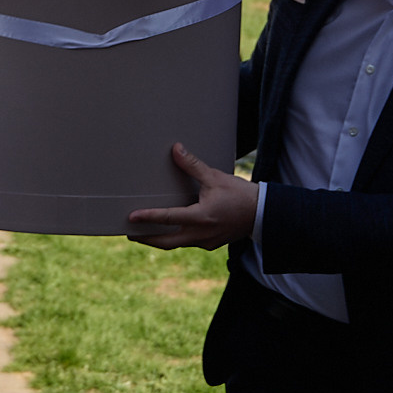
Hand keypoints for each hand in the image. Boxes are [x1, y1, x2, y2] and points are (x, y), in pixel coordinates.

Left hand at [125, 144, 257, 249]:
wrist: (263, 214)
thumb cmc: (239, 194)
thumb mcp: (215, 177)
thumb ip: (193, 165)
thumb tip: (176, 149)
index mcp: (200, 218)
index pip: (167, 218)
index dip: (147, 217)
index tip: (130, 218)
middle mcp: (200, 234)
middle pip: (166, 242)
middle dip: (146, 239)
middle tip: (129, 234)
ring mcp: (206, 242)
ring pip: (177, 243)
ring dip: (160, 239)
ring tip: (144, 233)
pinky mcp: (211, 244)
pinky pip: (189, 242)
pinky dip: (177, 237)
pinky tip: (171, 230)